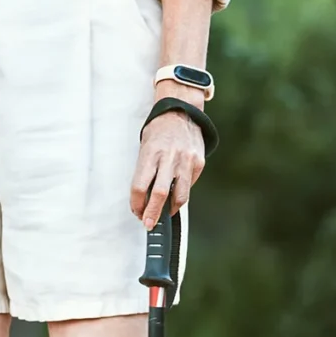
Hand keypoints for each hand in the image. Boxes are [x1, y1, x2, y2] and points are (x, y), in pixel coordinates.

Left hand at [130, 109, 205, 226]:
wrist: (180, 113)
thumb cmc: (159, 131)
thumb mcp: (145, 148)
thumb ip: (146, 173)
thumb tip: (144, 200)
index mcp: (151, 154)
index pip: (140, 186)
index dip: (137, 204)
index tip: (137, 211)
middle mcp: (169, 158)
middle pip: (160, 194)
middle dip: (153, 213)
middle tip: (149, 224)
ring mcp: (186, 161)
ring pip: (180, 196)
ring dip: (170, 209)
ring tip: (165, 213)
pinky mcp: (198, 163)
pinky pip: (189, 185)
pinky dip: (181, 193)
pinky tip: (176, 192)